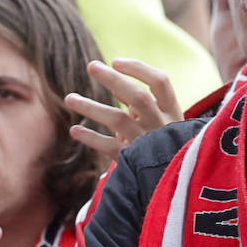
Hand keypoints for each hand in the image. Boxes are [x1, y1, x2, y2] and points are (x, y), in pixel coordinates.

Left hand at [66, 58, 183, 160]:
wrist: (177, 184)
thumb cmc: (168, 148)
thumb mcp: (163, 124)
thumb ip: (140, 106)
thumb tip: (114, 88)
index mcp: (173, 114)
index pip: (160, 82)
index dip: (138, 69)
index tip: (116, 62)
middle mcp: (161, 126)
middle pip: (137, 97)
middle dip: (113, 79)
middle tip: (91, 66)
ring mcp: (147, 144)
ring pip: (117, 120)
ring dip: (91, 107)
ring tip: (69, 98)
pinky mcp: (133, 162)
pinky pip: (108, 147)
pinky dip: (91, 138)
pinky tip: (75, 130)